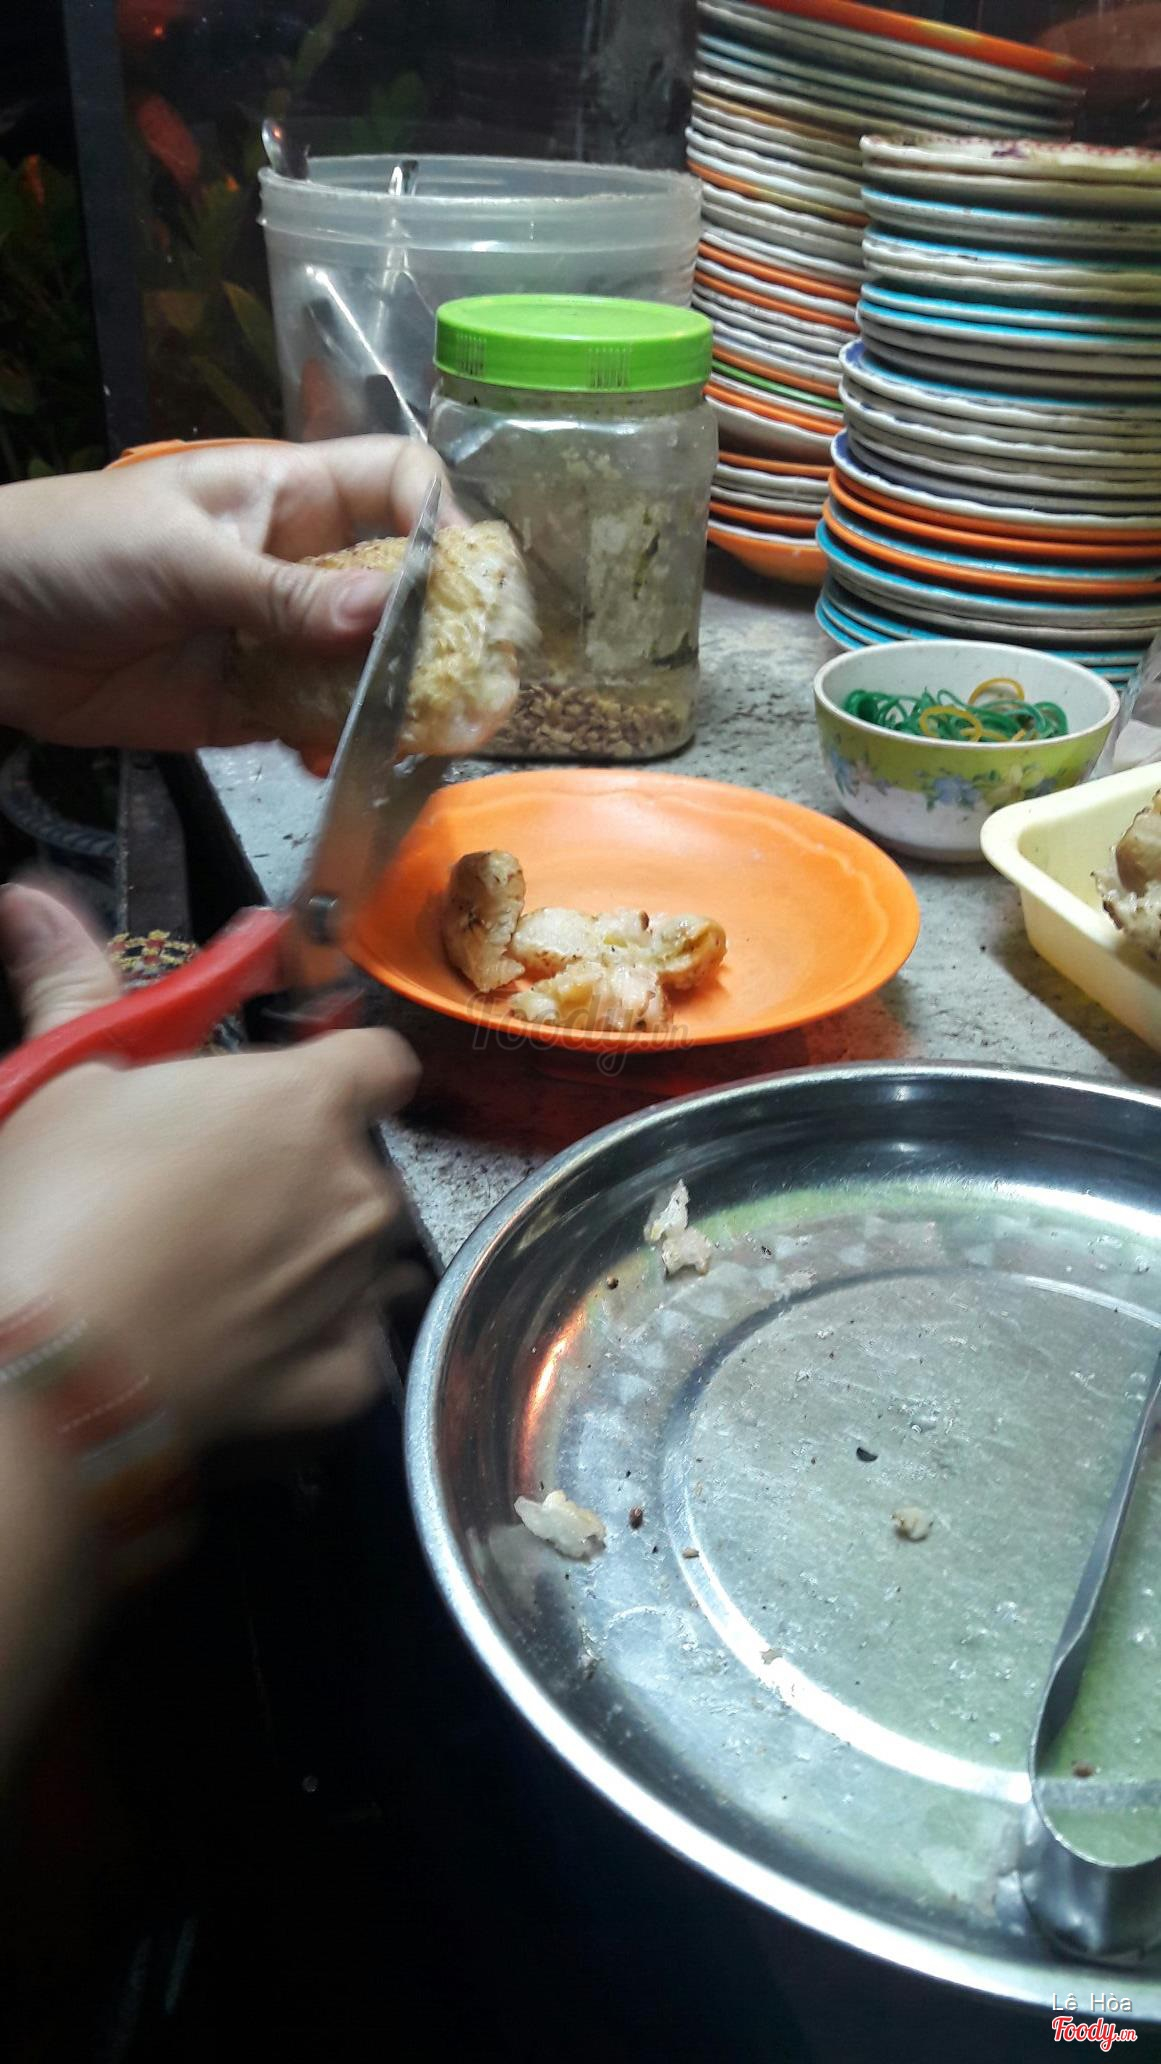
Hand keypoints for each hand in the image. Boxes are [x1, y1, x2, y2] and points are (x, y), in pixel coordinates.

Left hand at [0, 437, 460, 752]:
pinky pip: (310, 724)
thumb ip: (285, 593)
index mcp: (286, 497)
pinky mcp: (243, 706)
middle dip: (443, 630)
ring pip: (363, 666)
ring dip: (399, 701)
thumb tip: (388, 611)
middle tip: (481, 680)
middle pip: (398, 588)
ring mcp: (273, 638)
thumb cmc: (73, 550)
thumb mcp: (183, 558)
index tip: (461, 579)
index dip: (439, 519)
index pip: (396, 484)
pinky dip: (332, 745)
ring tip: (432, 737)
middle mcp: (296, 566)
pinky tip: (337, 761)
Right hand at [0, 882, 420, 1448]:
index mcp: (305, 1102)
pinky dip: (308, 1352)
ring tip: (216, 1279)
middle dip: (306, 1176)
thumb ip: (74, 984)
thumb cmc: (57, 1210)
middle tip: (209, 1198)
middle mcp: (358, 1191)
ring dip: (316, 1261)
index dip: (340, 1071)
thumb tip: (33, 900)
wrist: (49, 1375)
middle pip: (362, 1166)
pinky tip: (235, 1352)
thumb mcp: (58, 1079)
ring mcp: (357, 1292)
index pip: (377, 1061)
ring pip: (364, 1261)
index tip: (289, 1090)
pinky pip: (349, 1354)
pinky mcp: (345, 1384)